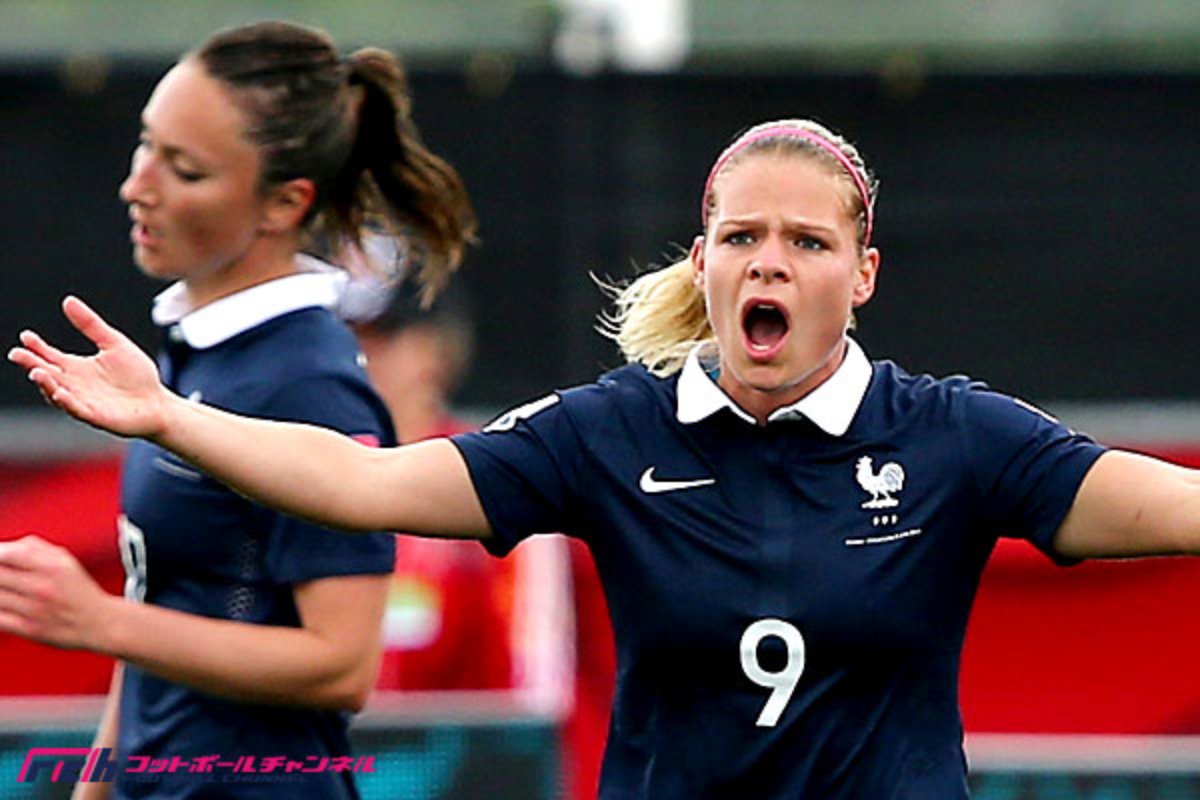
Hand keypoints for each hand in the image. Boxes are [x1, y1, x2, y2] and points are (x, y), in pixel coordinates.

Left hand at [0, 535, 116, 651]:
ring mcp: (34, 609)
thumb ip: (34, 547)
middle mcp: (42, 587)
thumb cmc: (80, 591)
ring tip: (7, 590)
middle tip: (5, 577)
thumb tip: (4, 547)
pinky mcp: (28, 630)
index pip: (8, 554)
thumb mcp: (65, 560)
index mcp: (51, 566)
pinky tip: (4, 606)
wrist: (99, 623)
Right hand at [7, 296, 169, 437]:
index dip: (35, 347)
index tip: (26, 336)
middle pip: (46, 373)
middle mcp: (74, 384)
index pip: (49, 355)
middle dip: (31, 364)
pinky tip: (61, 393)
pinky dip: (66, 402)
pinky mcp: (94, 415)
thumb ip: (91, 325)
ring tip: (37, 372)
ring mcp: (82, 401)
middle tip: (18, 354)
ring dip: (45, 384)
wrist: (158, 403)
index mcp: (76, 367)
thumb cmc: (137, 375)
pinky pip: (76, 409)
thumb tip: (68, 300)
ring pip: (55, 393)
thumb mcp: (114, 343)